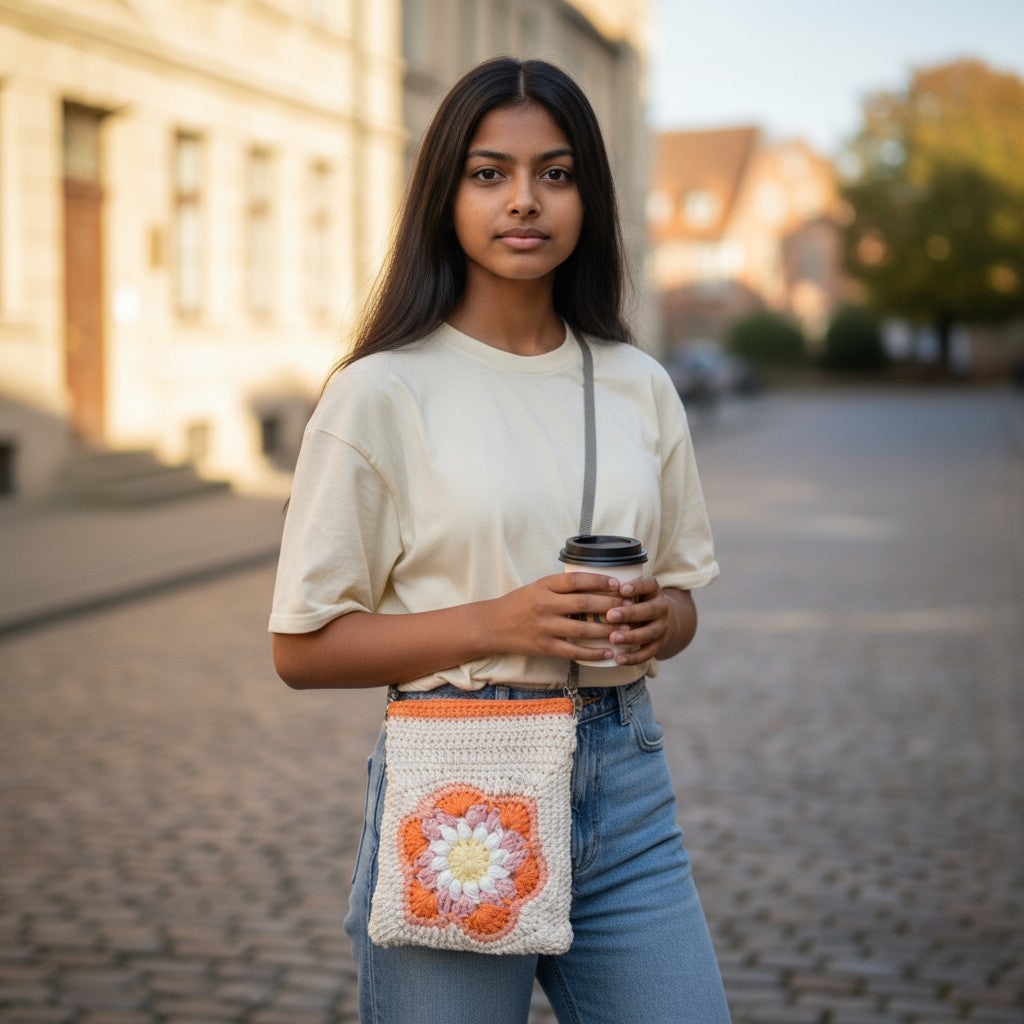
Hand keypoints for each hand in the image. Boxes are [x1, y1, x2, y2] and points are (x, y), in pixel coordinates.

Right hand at [483, 572, 623, 663]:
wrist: (493, 626)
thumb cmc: (519, 604)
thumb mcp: (537, 587)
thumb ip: (561, 587)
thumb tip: (595, 585)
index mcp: (544, 586)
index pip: (576, 580)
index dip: (599, 581)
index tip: (618, 584)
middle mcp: (545, 605)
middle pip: (584, 603)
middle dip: (610, 605)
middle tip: (630, 607)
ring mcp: (545, 627)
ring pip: (583, 629)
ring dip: (607, 630)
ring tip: (626, 630)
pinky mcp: (545, 647)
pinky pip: (573, 651)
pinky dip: (592, 653)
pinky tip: (608, 652)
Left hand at [604, 576, 686, 665]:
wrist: (659, 618)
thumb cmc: (636, 600)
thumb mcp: (632, 589)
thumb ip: (616, 587)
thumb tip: (586, 585)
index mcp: (653, 590)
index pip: (649, 584)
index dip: (637, 586)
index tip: (621, 589)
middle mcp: (661, 608)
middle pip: (649, 610)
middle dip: (629, 613)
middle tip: (610, 615)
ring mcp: (662, 627)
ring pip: (649, 633)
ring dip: (630, 636)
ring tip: (613, 638)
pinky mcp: (659, 645)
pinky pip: (648, 653)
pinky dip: (634, 658)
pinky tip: (618, 659)